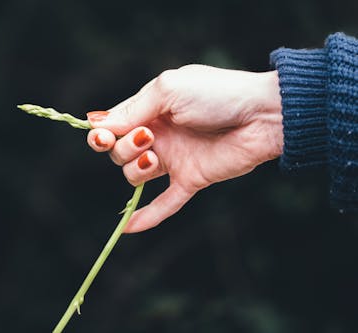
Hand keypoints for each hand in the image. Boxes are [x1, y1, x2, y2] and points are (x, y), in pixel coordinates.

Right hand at [86, 65, 282, 232]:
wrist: (263, 115)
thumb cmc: (217, 93)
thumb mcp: (168, 90)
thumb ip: (132, 109)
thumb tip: (95, 123)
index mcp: (150, 110)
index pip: (112, 126)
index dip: (101, 134)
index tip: (102, 136)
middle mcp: (158, 135)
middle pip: (118, 153)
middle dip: (124, 147)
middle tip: (147, 137)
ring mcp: (174, 159)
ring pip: (134, 175)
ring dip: (136, 169)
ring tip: (155, 157)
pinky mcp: (190, 179)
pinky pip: (165, 202)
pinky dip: (148, 216)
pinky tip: (128, 227)